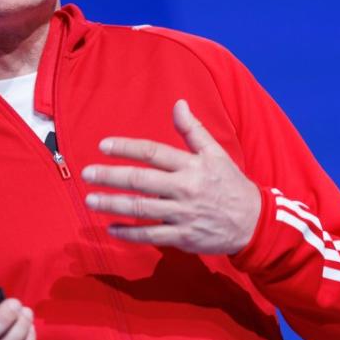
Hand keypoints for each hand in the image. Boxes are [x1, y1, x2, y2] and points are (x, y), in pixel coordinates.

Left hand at [82, 99, 260, 254]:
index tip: (103, 146)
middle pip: (141, 181)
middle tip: (86, 174)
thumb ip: (193, 130)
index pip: (153, 152)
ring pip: (141, 208)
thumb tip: (178, 103)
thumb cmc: (230, 184)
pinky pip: (150, 235)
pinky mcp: (183, 237)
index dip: (126, 147)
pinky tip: (111, 228)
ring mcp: (182, 214)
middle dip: (110, 176)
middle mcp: (184, 189)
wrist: (253, 223)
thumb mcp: (216, 153)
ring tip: (90, 200)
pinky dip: (129, 233)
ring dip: (113, 204)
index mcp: (191, 165)